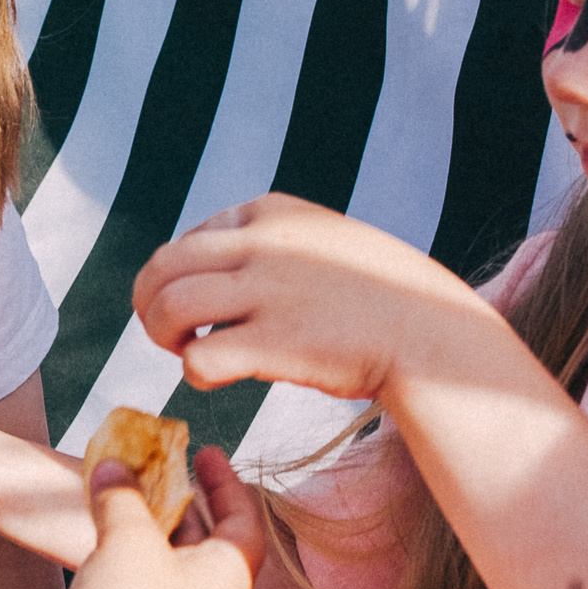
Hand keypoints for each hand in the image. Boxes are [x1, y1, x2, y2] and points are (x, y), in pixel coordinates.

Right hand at [46, 449, 262, 588]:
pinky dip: (137, 553)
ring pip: (177, 561)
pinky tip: (108, 533)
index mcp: (230, 579)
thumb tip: (113, 465)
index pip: (245, 520)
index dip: (227, 481)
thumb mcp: (129, 536)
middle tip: (166, 469)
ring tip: (130, 493)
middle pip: (211, 540)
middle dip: (187, 502)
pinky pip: (152, 582)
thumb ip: (124, 494)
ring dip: (156, 526)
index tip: (205, 451)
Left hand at [132, 195, 488, 403]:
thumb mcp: (326, 241)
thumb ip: (273, 243)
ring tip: (185, 353)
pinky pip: (199, 359)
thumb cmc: (382, 298)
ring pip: (169, 307)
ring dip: (162, 336)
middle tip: (169, 333)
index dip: (183, 276)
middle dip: (151, 303)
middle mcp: (264, 243)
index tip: (205, 305)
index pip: (190, 238)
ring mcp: (268, 291)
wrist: (436, 336)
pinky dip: (194, 372)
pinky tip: (217, 377)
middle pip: (163, 266)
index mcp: (273, 211)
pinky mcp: (275, 343)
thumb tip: (212, 271)